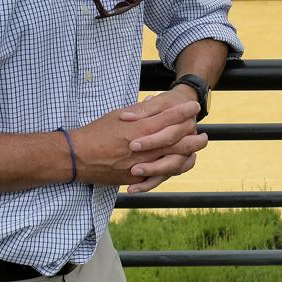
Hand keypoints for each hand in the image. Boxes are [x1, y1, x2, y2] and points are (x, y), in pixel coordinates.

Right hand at [70, 92, 205, 186]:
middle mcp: (142, 147)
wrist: (77, 157)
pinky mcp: (134, 178)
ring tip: (196, 150)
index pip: (167, 118)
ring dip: (187, 155)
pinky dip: (170, 171)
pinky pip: (157, 177)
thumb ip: (138, 111)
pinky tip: (179, 166)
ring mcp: (139, 165)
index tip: (194, 107)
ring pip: (171, 161)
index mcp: (139, 129)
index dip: (183, 112)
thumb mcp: (117, 115)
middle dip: (192, 137)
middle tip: (205, 135)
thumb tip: (151, 102)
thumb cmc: (96, 132)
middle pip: (175, 141)